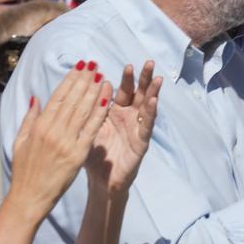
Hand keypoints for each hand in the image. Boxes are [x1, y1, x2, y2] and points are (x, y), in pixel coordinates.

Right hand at [7, 64, 111, 221]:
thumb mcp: (20, 141)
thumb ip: (30, 118)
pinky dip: (100, 112)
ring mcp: (65, 141)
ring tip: (103, 75)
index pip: (58, 96)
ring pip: (83, 110)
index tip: (80, 66)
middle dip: (84, 79)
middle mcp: (52, 130)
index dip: (70, 79)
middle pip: (72, 99)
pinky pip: (91, 129)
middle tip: (95, 64)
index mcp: (39, 126)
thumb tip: (37, 97)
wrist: (29, 196)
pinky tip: (107, 99)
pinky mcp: (77, 153)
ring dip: (94, 91)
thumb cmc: (25, 170)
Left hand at [85, 62, 162, 196]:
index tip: (128, 64)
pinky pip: (146, 125)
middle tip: (149, 63)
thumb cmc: (94, 156)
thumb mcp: (88, 128)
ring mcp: (137, 129)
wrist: (100, 181)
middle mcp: (129, 118)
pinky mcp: (141, 142)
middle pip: (139, 94)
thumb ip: (88, 109)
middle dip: (144, 79)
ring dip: (152, 93)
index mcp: (116, 113)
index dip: (126, 78)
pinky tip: (153, 101)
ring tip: (157, 78)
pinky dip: (149, 113)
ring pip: (147, 107)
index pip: (123, 91)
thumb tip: (86, 86)